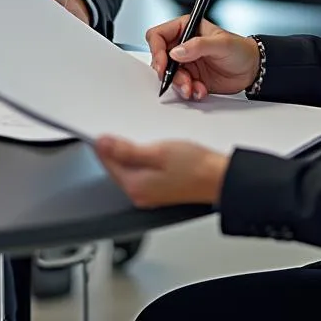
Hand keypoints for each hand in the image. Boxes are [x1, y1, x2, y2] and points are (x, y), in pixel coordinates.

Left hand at [94, 135, 228, 207]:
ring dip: (127, 151)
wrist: (219, 178)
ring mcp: (148, 193)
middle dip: (113, 147)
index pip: (106, 162)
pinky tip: (149, 147)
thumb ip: (127, 150)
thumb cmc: (195, 166)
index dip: (102, 142)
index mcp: (135, 185)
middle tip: (119, 127)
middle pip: (115, 166)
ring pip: (127, 167)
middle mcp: (139, 193)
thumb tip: (102, 144)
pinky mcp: (158, 188)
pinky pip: (140, 170)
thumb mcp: (158, 151)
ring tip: (136, 135)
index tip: (102, 127)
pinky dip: (139, 157)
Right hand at [146, 16, 259, 100]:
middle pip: (160, 58)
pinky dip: (189, 91)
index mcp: (186, 28)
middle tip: (182, 80)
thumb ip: (198, 45)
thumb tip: (176, 52)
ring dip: (180, 84)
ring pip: (169, 75)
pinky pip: (181, 87)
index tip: (163, 64)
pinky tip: (201, 90)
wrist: (252, 69)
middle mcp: (183, 45)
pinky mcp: (191, 78)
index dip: (157, 50)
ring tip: (193, 88)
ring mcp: (186, 63)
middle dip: (168, 73)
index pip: (159, 35)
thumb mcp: (221, 43)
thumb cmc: (240, 49)